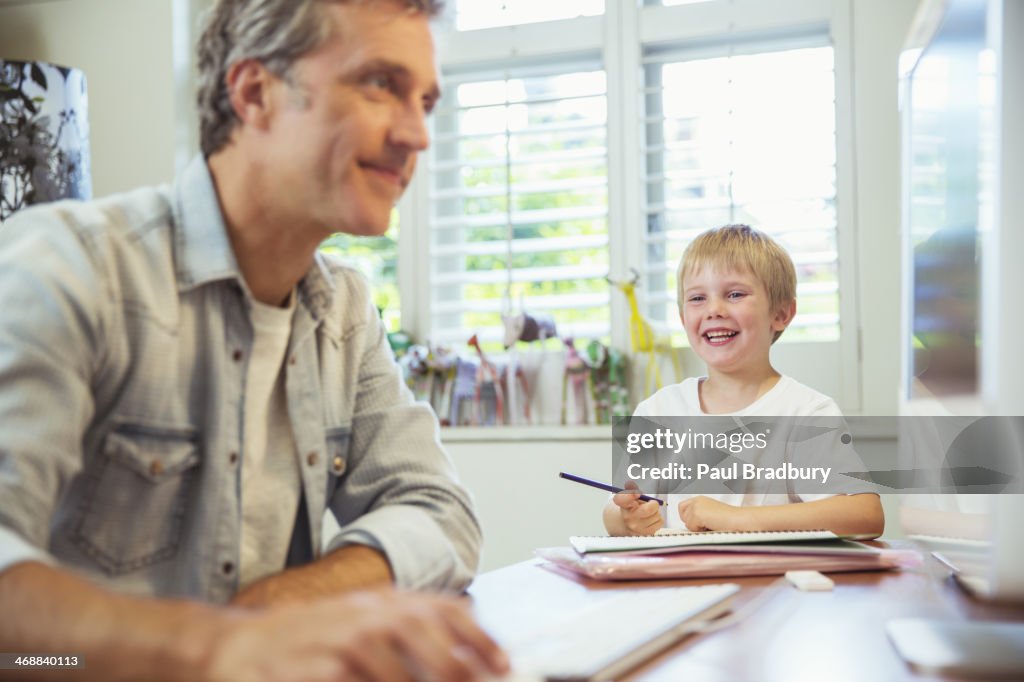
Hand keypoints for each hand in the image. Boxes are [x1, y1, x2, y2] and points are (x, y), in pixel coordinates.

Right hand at [205, 589, 508, 681]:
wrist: (235, 651)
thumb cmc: (306, 643)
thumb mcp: (359, 623)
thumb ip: (404, 634)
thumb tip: (463, 660)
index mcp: (381, 603)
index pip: (442, 608)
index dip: (478, 636)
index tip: (503, 664)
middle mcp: (365, 616)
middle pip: (423, 634)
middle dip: (456, 667)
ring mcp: (339, 643)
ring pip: (396, 673)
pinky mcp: (316, 670)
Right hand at [612, 481, 663, 534]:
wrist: (629, 524)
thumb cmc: (632, 507)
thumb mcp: (630, 496)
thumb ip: (631, 488)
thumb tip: (629, 483)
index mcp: (622, 505)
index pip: (623, 499)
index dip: (631, 495)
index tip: (638, 494)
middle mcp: (627, 517)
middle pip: (648, 509)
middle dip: (653, 504)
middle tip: (651, 503)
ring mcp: (637, 527)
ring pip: (657, 514)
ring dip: (656, 511)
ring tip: (649, 513)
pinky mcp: (646, 533)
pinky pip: (660, 521)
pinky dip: (658, 519)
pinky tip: (651, 519)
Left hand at [676, 496, 742, 531]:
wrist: (740, 520)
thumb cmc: (729, 520)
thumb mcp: (711, 515)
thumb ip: (699, 516)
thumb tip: (688, 524)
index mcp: (700, 499)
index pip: (682, 507)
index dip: (688, 517)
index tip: (697, 523)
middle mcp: (697, 500)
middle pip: (683, 516)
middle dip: (692, 523)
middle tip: (707, 525)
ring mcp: (696, 506)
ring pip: (687, 523)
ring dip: (697, 528)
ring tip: (712, 525)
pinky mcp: (697, 514)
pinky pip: (692, 528)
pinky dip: (701, 531)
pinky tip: (712, 526)